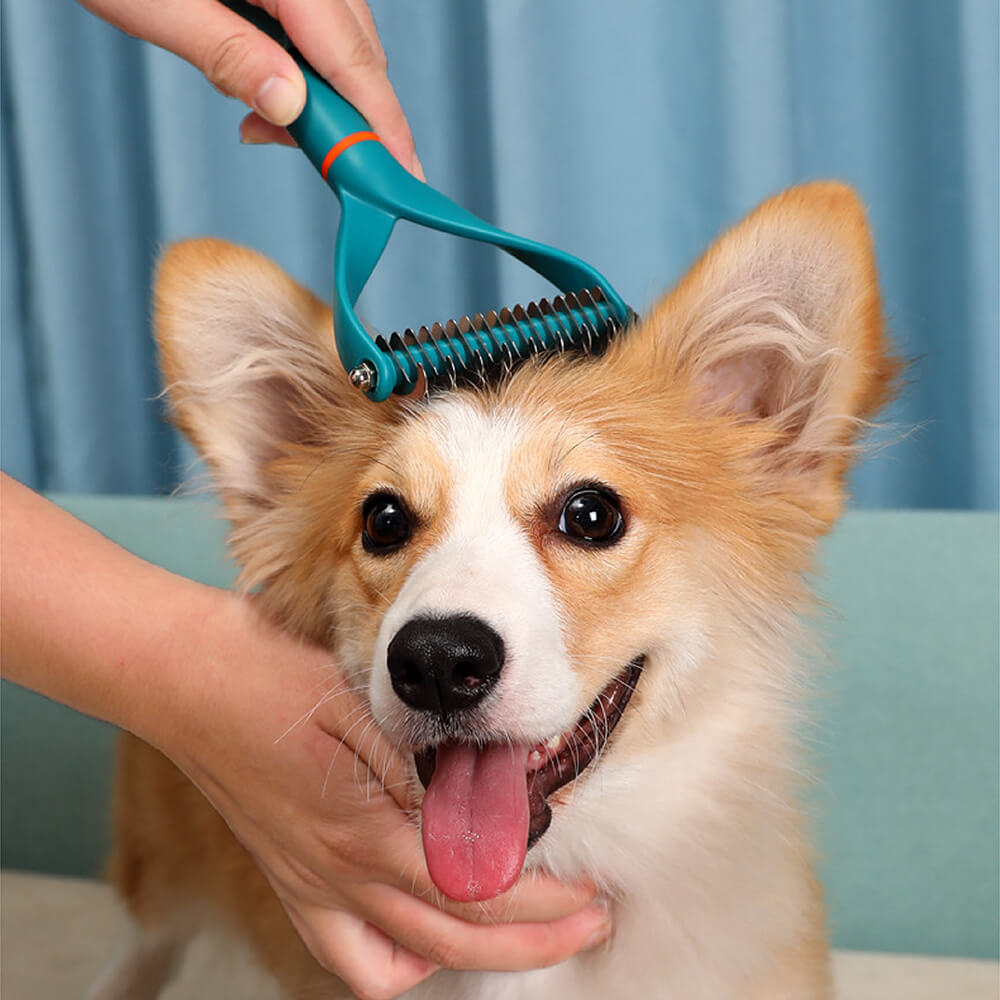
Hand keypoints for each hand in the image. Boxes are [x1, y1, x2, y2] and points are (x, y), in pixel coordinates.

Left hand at [78, 0, 422, 176]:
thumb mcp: (151, 2)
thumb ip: (226, 53)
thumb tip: (290, 106)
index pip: (351, 56)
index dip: (381, 122)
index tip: (403, 175)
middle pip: (356, 48)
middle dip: (349, 116)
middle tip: (325, 168)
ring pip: (338, 38)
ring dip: (319, 93)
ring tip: (265, 124)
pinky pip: (312, 21)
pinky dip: (299, 62)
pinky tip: (263, 81)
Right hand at [144, 591, 611, 998]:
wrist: (187, 678)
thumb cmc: (270, 674)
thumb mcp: (363, 701)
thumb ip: (427, 758)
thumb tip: (493, 795)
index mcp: (363, 826)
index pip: (476, 889)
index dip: (545, 902)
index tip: (589, 892)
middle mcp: (336, 872)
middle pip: (455, 938)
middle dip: (535, 941)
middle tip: (587, 921)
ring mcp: (309, 884)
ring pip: (404, 962)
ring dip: (471, 955)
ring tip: (519, 933)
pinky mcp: (290, 880)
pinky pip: (347, 955)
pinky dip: (397, 960)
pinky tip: (424, 935)